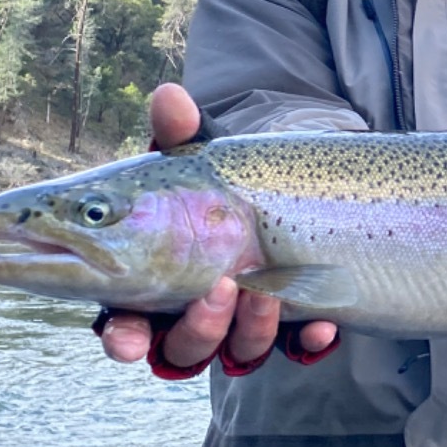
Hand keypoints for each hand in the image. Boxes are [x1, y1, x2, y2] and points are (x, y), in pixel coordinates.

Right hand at [98, 83, 339, 370]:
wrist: (285, 179)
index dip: (123, 338)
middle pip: (181, 349)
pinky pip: (297, 346)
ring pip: (236, 351)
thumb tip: (170, 95)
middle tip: (216, 291)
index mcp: (148, 282)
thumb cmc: (219, 178)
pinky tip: (322, 324)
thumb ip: (179, 133)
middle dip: (196, 332)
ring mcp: (243, 320)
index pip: (125, 325)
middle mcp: (191, 312)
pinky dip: (308, 340)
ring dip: (249, 331)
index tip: (128, 337)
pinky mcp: (291, 321)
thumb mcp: (199, 156)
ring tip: (264, 292)